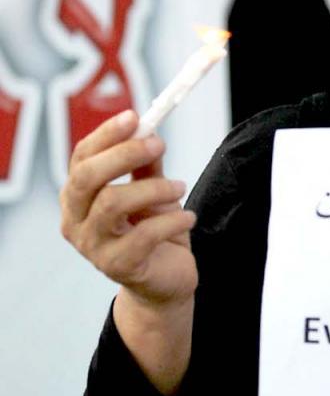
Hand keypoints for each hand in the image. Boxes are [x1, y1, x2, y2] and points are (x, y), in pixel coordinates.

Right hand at [60, 109, 196, 305]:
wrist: (165, 279)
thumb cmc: (152, 230)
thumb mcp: (149, 189)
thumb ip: (145, 163)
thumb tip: (148, 129)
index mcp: (77, 197)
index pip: (81, 159)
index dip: (106, 135)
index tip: (136, 117)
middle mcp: (75, 221)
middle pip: (86, 178)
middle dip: (123, 154)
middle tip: (159, 144)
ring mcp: (92, 247)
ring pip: (112, 203)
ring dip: (153, 188)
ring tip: (180, 186)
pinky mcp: (117, 266)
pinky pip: (144, 235)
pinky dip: (172, 220)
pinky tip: (189, 217)